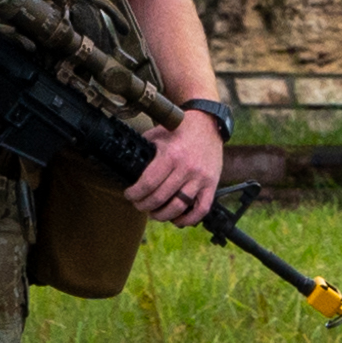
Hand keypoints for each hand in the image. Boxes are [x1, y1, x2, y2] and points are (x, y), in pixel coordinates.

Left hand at [131, 112, 224, 226]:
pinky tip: (177, 220)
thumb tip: (128, 167)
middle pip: (160, 198)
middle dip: (144, 205)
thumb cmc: (180, 128)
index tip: (129, 195)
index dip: (134, 194)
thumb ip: (144, 151)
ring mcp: (201, 177)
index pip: (148, 184)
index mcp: (171, 155)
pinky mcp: (212, 183)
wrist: (207, 122)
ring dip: (162, 215)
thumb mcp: (157, 135)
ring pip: (179, 207)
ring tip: (154, 213)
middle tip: (139, 205)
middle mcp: (187, 168)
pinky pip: (202, 209)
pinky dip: (188, 219)